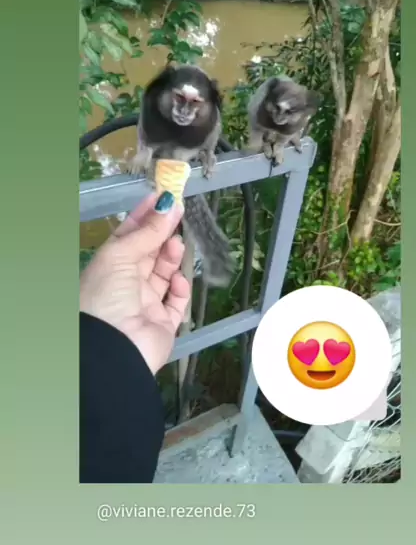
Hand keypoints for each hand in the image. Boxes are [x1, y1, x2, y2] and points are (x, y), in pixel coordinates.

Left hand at [80, 191, 190, 373]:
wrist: (113, 348)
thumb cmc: (106, 295)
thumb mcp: (121, 255)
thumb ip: (147, 231)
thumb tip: (168, 204)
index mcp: (108, 267)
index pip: (128, 236)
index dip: (144, 216)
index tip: (162, 196)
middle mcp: (125, 284)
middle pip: (148, 253)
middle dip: (162, 233)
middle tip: (178, 212)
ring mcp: (145, 305)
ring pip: (164, 274)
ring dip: (172, 258)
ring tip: (177, 245)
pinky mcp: (164, 324)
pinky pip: (176, 302)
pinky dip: (180, 288)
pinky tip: (178, 279)